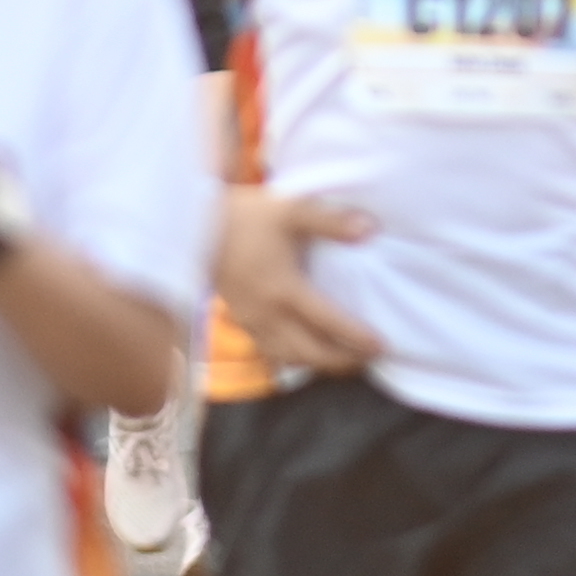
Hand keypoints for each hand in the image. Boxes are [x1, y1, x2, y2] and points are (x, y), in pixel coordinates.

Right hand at [213, 188, 385, 378]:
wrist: (194, 228)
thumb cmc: (245, 218)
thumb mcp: (290, 210)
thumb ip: (330, 221)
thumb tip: (369, 229)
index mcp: (285, 290)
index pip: (328, 323)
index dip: (356, 338)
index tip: (381, 346)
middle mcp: (269, 314)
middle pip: (311, 352)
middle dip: (342, 361)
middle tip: (369, 360)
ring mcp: (252, 322)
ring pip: (290, 358)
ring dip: (318, 364)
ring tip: (343, 362)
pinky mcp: (241, 321)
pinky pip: (270, 351)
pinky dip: (293, 358)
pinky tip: (304, 353)